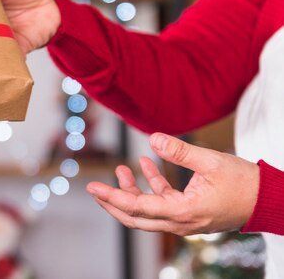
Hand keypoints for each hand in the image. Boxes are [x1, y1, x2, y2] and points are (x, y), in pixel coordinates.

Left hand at [86, 133, 259, 235]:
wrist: (271, 200)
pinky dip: (152, 185)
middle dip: (113, 202)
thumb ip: (180, 151)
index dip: (112, 197)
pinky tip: (145, 164)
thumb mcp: (211, 162)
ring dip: (132, 191)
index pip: (138, 208)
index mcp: (183, 212)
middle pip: (136, 218)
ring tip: (121, 168)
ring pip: (148, 210)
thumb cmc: (244, 182)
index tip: (93, 187)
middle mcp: (180, 221)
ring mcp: (185, 218)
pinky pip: (163, 201)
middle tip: (94, 187)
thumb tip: (152, 138)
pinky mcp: (190, 211)